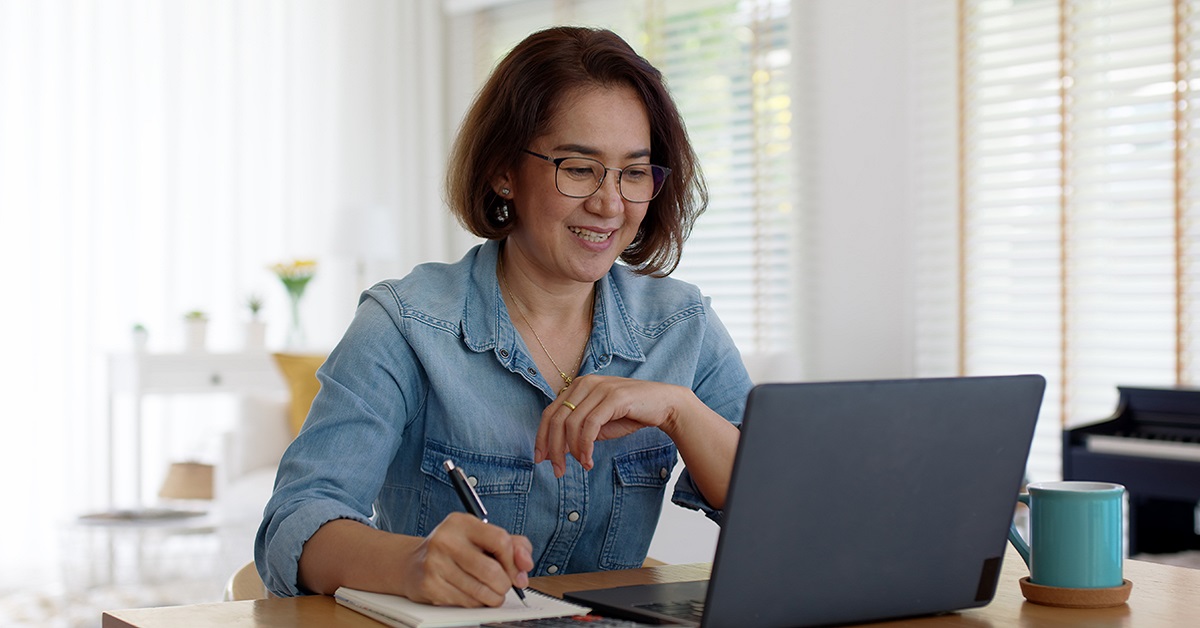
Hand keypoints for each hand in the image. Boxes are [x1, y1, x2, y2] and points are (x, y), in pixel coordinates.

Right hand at [399, 512, 532, 606]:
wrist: (413, 563)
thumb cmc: (456, 549)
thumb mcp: (482, 537)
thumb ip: (513, 544)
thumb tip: (525, 564)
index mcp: (461, 522)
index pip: (500, 541)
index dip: (514, 561)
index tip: (517, 571)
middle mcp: (445, 540)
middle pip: (492, 571)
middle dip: (505, 584)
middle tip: (503, 585)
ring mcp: (435, 564)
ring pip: (481, 591)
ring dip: (493, 597)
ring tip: (490, 592)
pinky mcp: (430, 586)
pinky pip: (466, 602)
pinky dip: (476, 603)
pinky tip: (471, 594)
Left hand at [534, 375, 690, 476]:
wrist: (664, 404)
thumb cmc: (630, 414)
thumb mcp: (598, 424)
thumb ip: (577, 432)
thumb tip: (555, 451)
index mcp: (578, 387)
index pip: (550, 413)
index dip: (541, 438)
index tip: (540, 459)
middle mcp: (585, 383)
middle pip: (556, 419)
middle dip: (553, 448)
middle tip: (557, 471)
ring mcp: (599, 388)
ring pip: (571, 424)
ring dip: (573, 451)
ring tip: (582, 465)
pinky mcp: (613, 397)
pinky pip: (590, 425)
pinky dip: (585, 446)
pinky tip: (588, 460)